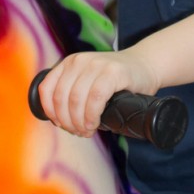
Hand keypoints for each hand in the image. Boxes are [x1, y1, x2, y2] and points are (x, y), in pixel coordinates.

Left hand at [37, 48, 158, 136]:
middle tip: (78, 132)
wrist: (146, 66)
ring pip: (76, 100)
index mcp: (70, 63)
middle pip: (61, 98)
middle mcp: (80, 61)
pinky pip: (95, 98)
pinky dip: (92, 116)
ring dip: (79, 122)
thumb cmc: (117, 81)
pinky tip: (95, 124)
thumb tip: (59, 120)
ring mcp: (96, 64)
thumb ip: (73, 92)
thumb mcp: (89, 81)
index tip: (61, 125)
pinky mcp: (113, 72)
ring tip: (87, 130)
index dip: (50, 112)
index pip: (47, 89)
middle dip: (67, 122)